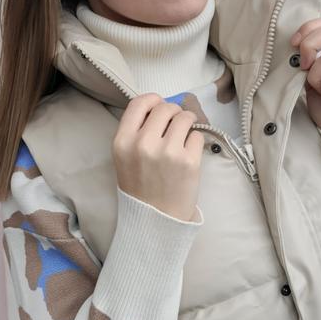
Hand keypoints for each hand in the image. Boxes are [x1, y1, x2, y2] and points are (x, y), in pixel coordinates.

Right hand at [112, 94, 205, 221]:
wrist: (155, 219)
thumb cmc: (140, 186)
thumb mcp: (124, 157)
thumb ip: (135, 131)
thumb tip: (160, 105)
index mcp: (123, 141)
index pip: (139, 103)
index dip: (153, 100)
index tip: (159, 106)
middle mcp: (143, 144)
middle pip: (165, 107)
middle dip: (173, 112)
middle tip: (175, 124)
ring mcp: (168, 152)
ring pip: (185, 117)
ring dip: (187, 123)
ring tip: (184, 136)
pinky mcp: (189, 161)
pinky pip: (197, 135)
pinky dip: (195, 142)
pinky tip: (188, 154)